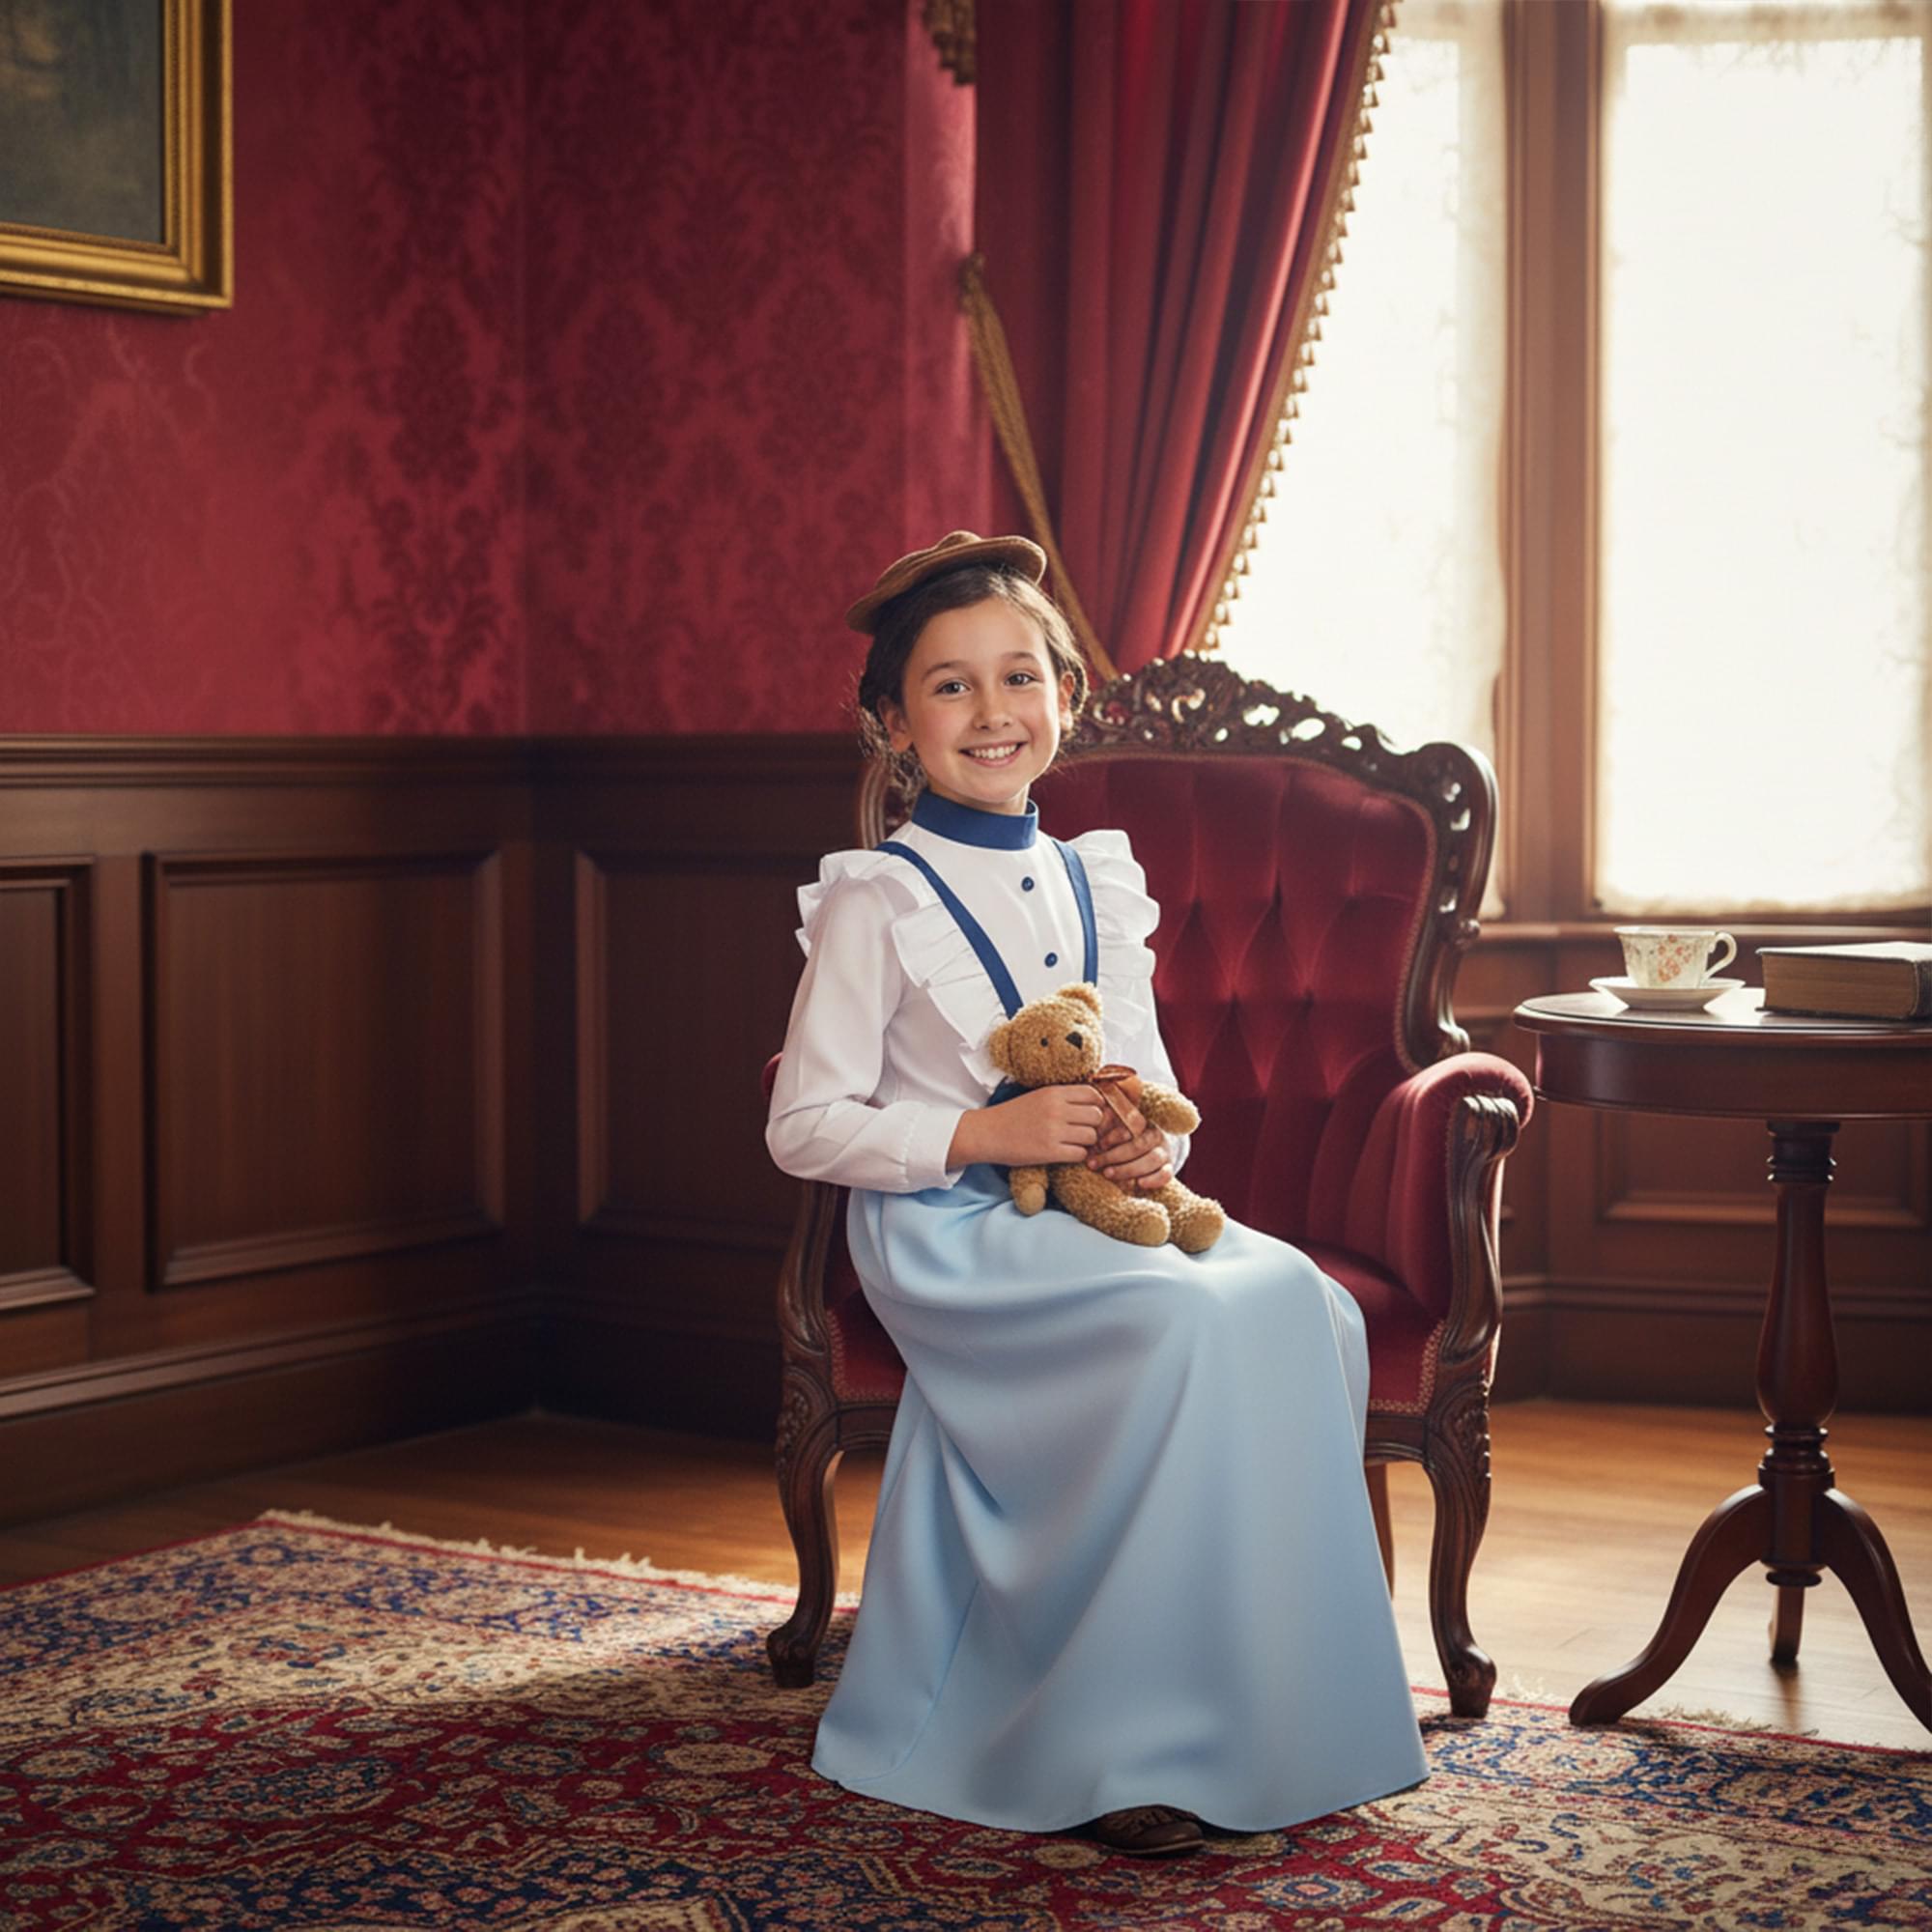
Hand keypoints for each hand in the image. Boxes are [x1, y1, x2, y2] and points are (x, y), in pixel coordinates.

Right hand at [948, 1085, 1106, 1168]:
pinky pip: (1080, 1154)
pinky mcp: (1050, 1151)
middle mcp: (1056, 1109)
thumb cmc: (1014, 1115)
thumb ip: (1064, 1098)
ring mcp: (1053, 1130)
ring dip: (1086, 1143)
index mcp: (1054, 1093)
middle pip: (1096, 1116)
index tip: (1088, 1114)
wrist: (987, 1133)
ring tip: (1073, 1143)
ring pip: (1091, 1136)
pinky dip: (1077, 1156)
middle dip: (1093, 1126)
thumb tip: (1095, 1104)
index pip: (1093, 1094)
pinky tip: (1066, 1153)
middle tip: (1082, 1131)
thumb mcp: (1039, 1097)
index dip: (1097, 1106)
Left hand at [1087, 1101, 1173, 1193]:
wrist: (1153, 1152)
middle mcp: (1156, 1136)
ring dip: (1128, 1168)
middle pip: (1138, 1145)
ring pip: (1151, 1160)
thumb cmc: (1126, 1141)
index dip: (1115, 1136)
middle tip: (1094, 1164)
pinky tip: (1139, 1183)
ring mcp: (1164, 1153)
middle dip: (1114, 1156)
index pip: (1131, 1126)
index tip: (1099, 1144)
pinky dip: (1153, 1180)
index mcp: (1144, 1123)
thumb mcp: (1117, 1130)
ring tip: (1108, 1174)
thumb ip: (1108, 1126)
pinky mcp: (1169, 1168)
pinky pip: (1166, 1174)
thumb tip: (1096, 1124)